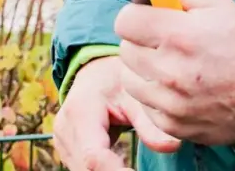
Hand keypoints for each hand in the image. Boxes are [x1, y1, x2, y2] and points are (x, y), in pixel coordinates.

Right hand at [52, 54, 181, 170]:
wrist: (95, 73)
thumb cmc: (117, 81)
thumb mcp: (135, 96)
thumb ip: (150, 123)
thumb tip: (172, 146)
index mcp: (82, 111)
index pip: (94, 156)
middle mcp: (65, 127)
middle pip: (87, 168)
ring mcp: (62, 140)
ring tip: (132, 169)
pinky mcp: (66, 148)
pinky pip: (82, 168)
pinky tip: (122, 169)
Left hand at [113, 0, 234, 146]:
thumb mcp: (213, 3)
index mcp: (178, 35)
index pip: (125, 21)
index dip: (137, 16)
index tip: (151, 19)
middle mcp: (170, 71)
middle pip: (125, 50)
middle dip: (141, 42)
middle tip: (165, 42)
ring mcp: (171, 103)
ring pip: (130, 80)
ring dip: (143, 70)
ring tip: (170, 65)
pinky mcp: (174, 126)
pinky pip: (145, 106)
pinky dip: (155, 97)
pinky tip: (178, 88)